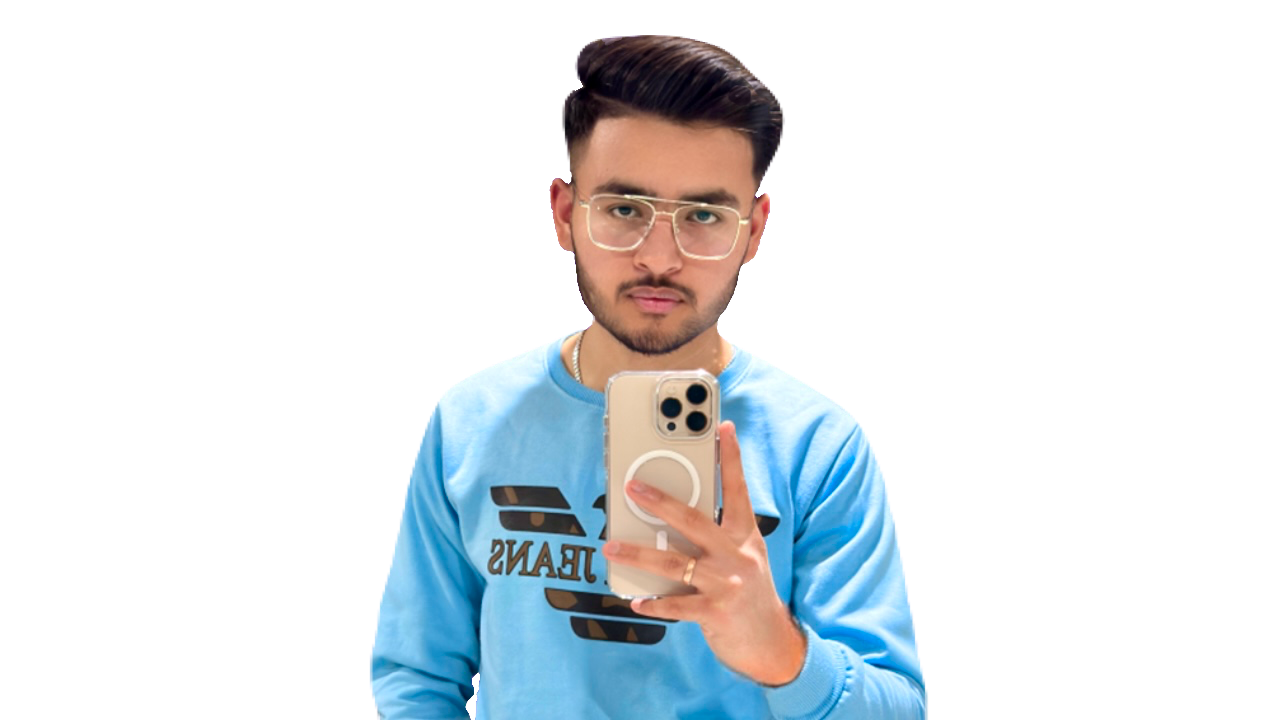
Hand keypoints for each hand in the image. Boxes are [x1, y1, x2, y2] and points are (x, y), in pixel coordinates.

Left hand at [602, 421, 806, 685]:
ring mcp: (726, 584)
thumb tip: (671, 515)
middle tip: (632, 487)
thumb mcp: (744, 555)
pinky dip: (653, 605)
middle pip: (694, 521)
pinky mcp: (715, 613)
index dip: (730, 458)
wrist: (771, 641)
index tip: (722, 428)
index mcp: (745, 536)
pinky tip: (635, 601)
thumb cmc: (748, 590)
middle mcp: (737, 555)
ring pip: (673, 564)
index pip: (738, 490)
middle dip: (660, 502)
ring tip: (611, 547)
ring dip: (638, 554)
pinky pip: (676, 606)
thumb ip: (717, 534)